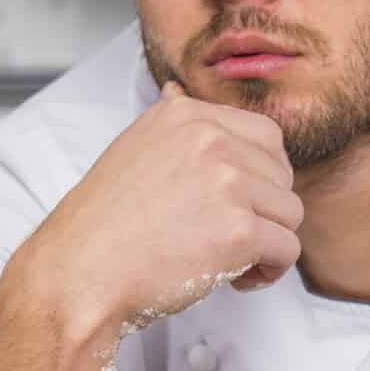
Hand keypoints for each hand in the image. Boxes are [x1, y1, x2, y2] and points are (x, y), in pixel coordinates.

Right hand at [10, 83, 301, 343]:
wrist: (79, 275)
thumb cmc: (102, 226)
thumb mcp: (132, 149)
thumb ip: (169, 123)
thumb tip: (177, 90)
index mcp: (185, 116)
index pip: (265, 136)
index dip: (259, 178)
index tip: (232, 204)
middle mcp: (209, 140)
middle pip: (282, 175)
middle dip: (265, 211)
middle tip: (228, 237)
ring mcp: (227, 183)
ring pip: (290, 212)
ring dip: (268, 242)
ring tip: (230, 261)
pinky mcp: (239, 229)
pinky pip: (287, 250)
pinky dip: (268, 272)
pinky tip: (235, 280)